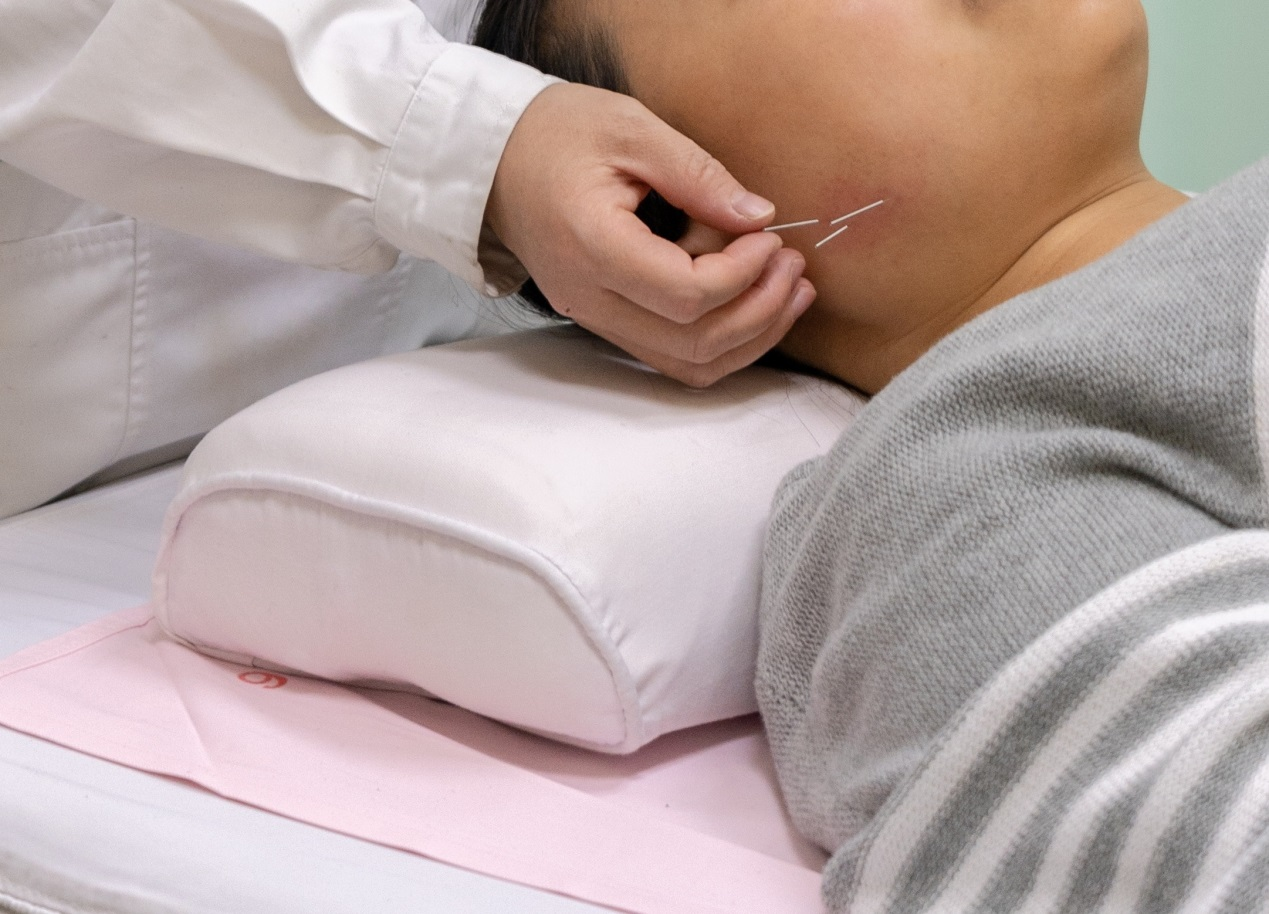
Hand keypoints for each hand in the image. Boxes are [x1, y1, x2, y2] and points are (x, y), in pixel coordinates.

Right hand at [486, 83, 815, 386]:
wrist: (494, 159)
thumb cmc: (557, 133)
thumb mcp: (633, 130)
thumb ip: (699, 175)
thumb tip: (758, 218)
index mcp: (593, 247)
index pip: (686, 294)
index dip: (742, 274)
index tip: (769, 237)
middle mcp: (590, 298)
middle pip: (692, 343)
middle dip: (759, 310)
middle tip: (792, 265)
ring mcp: (594, 317)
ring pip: (686, 364)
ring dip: (749, 338)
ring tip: (790, 292)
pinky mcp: (604, 321)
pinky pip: (671, 356)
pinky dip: (721, 342)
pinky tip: (756, 306)